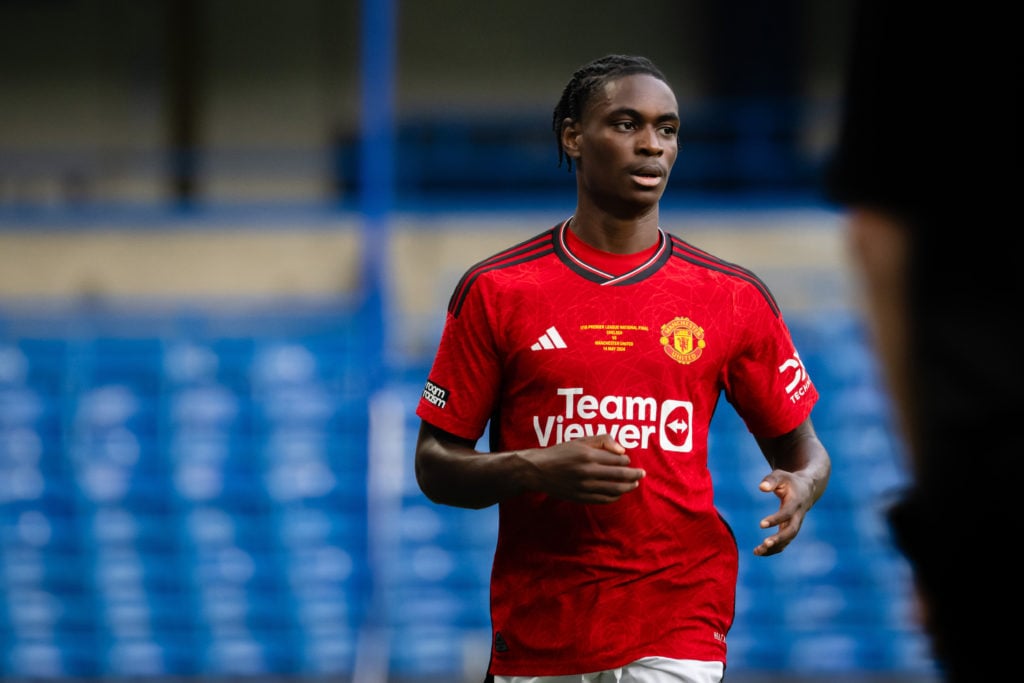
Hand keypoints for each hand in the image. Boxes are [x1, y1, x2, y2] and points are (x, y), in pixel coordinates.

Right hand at [527, 434, 644, 503]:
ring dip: (627, 487)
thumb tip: (622, 450)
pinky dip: (614, 497)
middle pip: (620, 476)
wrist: (539, 470)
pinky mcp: (581, 497)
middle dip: (634, 475)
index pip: (618, 460)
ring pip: (614, 489)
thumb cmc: (561, 453)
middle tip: (641, 474)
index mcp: (589, 455)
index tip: (627, 459)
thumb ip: (603, 441)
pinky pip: (603, 499)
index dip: (626, 460)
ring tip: (634, 484)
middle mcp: (588, 472)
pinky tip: (618, 493)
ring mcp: (585, 487)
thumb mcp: (581, 440)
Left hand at [752, 469, 815, 555]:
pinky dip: (773, 549)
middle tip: (765, 543)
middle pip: (791, 531)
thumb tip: (761, 487)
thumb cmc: (790, 482)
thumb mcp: (781, 476)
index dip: (775, 519)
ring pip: (787, 540)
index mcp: (796, 503)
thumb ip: (771, 480)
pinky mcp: (790, 529)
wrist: (806, 489)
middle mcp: (798, 516)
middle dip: (779, 538)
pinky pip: (784, 543)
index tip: (761, 524)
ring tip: (757, 552)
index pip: (787, 514)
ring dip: (774, 547)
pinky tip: (759, 552)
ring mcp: (796, 524)